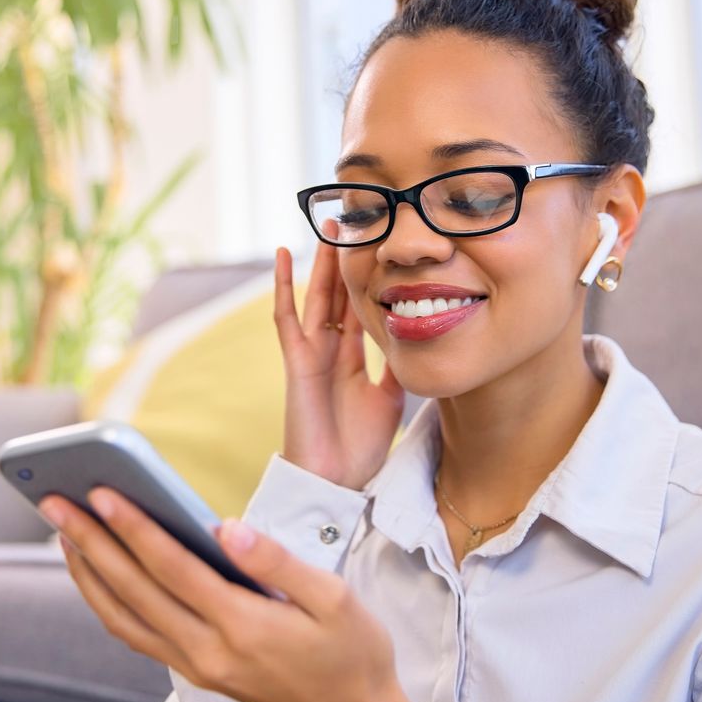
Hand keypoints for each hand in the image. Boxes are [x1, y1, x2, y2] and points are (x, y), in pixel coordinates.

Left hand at [42, 489, 410, 701]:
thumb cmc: (351, 652)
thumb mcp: (334, 599)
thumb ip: (278, 561)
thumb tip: (227, 528)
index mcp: (244, 626)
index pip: (173, 568)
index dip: (134, 527)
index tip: (103, 493)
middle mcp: (210, 651)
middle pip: (133, 590)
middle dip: (90, 542)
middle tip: (56, 502)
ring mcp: (198, 667)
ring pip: (123, 618)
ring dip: (88, 573)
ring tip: (65, 532)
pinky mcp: (196, 672)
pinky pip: (136, 635)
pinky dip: (107, 601)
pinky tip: (98, 573)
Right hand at [274, 245, 404, 488]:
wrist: (336, 481)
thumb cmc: (360, 447)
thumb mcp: (391, 398)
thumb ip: (397, 367)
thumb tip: (418, 338)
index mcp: (354, 357)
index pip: (361, 306)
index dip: (369, 277)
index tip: (382, 246)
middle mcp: (331, 349)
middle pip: (339, 294)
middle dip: (345, 260)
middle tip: (356, 220)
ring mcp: (312, 352)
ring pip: (317, 296)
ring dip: (320, 262)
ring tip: (328, 225)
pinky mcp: (298, 361)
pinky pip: (288, 317)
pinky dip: (284, 285)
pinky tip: (284, 254)